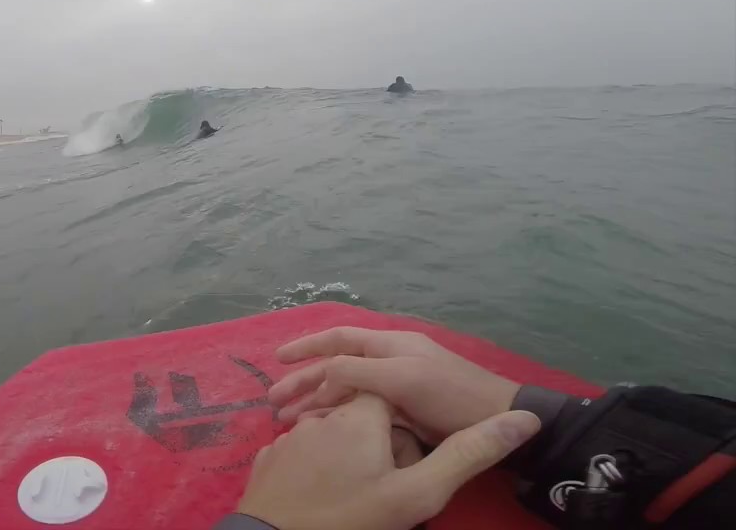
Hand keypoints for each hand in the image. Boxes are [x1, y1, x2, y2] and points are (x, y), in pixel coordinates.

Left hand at [236, 393, 539, 529]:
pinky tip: (321, 496)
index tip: (409, 459)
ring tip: (352, 496)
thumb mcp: (418, 493)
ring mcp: (287, 438)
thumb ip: (467, 454)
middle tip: (382, 488)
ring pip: (327, 436)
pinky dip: (314, 470)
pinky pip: (299, 455)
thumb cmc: (351, 518)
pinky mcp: (267, 460)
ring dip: (343, 459)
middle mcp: (320, 417)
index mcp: (358, 415)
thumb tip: (525, 419)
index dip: (406, 426)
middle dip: (375, 447)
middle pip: (357, 417)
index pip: (390, 397)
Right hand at [268, 327, 520, 442]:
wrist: (496, 422)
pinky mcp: (403, 411)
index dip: (307, 347)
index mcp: (389, 345)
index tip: (278, 360)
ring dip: (317, 403)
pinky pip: (361, 410)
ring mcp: (396, 387)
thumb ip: (359, 372)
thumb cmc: (450, 395)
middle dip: (304, 382)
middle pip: (337, 367)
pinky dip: (339, 417)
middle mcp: (389, 361)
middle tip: (275, 402)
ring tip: (289, 422)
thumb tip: (323, 371)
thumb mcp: (402, 378)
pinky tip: (322, 432)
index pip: (339, 339)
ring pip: (346, 392)